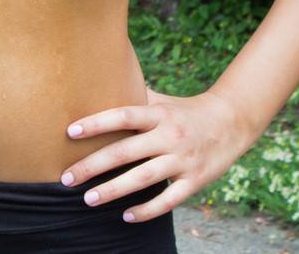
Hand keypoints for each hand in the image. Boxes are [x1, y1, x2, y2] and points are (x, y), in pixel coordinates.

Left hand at [58, 84, 256, 223]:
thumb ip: (132, 98)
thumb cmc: (183, 111)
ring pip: (144, 178)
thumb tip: (96, 83)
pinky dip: (147, 210)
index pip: (123, 115)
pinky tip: (126, 216)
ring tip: (88, 199)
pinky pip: (169, 200)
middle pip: (126, 151)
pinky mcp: (195, 181)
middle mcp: (169, 136)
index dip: (96, 123)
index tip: (70, 132)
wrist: (231, 122)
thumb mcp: (160, 101)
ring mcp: (183, 160)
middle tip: (67, 178)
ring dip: (114, 190)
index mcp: (158, 114)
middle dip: (93, 166)